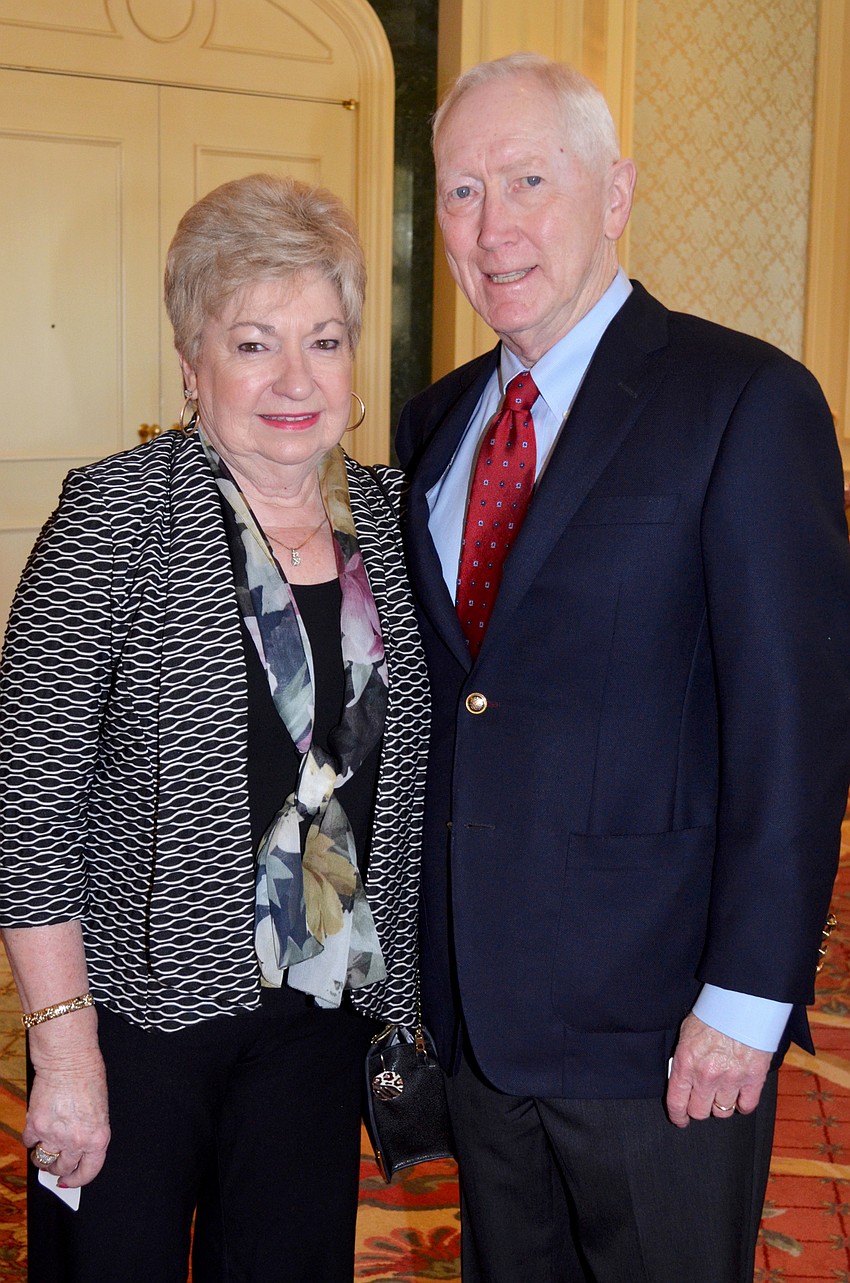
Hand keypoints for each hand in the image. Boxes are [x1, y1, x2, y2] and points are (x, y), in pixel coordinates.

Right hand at [23, 1044, 110, 1187]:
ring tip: (45, 1145)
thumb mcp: (99, 1110)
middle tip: (56, 1161)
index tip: (70, 1181)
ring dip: (43, 1157)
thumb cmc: (87, 1076)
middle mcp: (76, 1140)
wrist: (68, 1058)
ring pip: (43, 1161)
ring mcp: (54, 1135)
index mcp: (97, 1136)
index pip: (88, 1171)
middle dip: (59, 1167)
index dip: (77, 1180)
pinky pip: (29, 1143)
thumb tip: (77, 1151)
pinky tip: (38, 1127)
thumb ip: (89, 1133)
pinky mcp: (35, 1125)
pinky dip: (32, 1139)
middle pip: (63, 1168)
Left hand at [666, 1012, 770, 1128]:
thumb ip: (684, 1059)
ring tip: (722, 1092)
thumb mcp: (687, 1033)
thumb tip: (681, 1078)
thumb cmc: (712, 1014)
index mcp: (686, 1063)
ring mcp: (731, 1079)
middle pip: (700, 1112)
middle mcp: (707, 1076)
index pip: (677, 1102)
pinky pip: (746, 1106)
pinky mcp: (753, 1079)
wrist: (742, 1003)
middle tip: (703, 1100)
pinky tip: (740, 1095)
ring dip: (721, 1105)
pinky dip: (743, 1104)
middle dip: (700, 1108)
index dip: (678, 1116)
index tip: (681, 1119)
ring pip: (722, 1111)